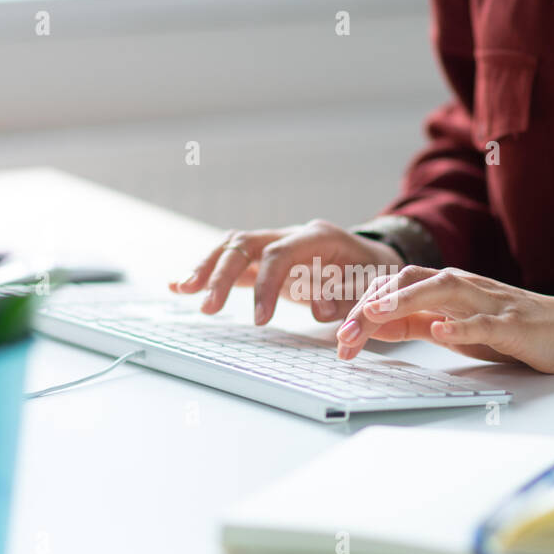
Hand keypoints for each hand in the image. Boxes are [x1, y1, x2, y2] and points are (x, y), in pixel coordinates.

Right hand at [169, 219, 404, 324]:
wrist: (374, 260)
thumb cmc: (374, 275)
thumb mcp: (371, 287)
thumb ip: (347, 299)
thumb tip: (322, 314)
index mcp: (318, 236)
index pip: (282, 253)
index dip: (267, 285)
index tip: (260, 320)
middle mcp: (290, 233)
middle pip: (247, 243)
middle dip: (223, 274)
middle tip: (209, 308)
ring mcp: (274, 242)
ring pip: (232, 246)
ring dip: (206, 268)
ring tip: (183, 289)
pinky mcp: (263, 258)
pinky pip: (230, 260)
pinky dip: (206, 271)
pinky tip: (179, 285)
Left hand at [334, 265, 553, 373]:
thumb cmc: (512, 329)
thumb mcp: (454, 327)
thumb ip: (417, 323)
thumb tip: (375, 325)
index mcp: (448, 289)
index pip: (396, 288)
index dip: (364, 309)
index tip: (340, 338)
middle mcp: (465, 288)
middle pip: (412, 281)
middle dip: (374, 303)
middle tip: (345, 332)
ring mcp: (491, 302)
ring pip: (445, 289)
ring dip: (407, 299)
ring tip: (376, 311)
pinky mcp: (516, 324)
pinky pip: (486, 321)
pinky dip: (462, 325)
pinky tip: (441, 330)